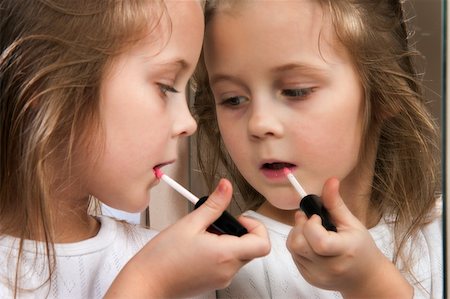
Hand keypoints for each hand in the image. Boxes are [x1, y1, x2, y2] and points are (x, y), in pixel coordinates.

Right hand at [105, 178, 269, 297]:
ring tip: (202, 236)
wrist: (146, 282)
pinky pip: (227, 265)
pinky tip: (198, 247)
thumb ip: (214, 205)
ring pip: (239, 256)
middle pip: (251, 248)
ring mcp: (222, 279)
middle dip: (238, 232)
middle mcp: (228, 270)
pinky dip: (220, 253)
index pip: (263, 243)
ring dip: (228, 242)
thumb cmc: (163, 257)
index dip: (255, 227)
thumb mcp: (189, 223)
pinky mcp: (214, 283)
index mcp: (225, 254)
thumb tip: (226, 188)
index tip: (238, 219)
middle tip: (216, 225)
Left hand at [286, 178, 412, 298]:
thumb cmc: (361, 248)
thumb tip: (330, 181)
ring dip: (297, 235)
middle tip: (309, 219)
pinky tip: (311, 244)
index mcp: (344, 251)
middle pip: (298, 244)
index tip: (317, 217)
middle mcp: (329, 267)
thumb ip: (336, 203)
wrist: (365, 278)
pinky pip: (294, 257)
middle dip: (299, 226)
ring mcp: (317, 275)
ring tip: (311, 231)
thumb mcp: (352, 223)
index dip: (311, 225)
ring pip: (293, 249)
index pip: (318, 241)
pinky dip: (299, 246)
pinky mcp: (309, 278)